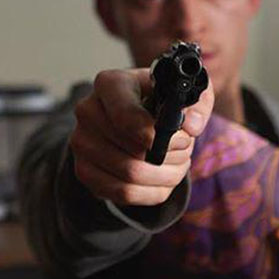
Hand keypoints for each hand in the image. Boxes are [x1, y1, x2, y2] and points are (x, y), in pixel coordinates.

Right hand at [69, 68, 214, 205]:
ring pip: (129, 177)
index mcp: (110, 84)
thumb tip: (192, 126)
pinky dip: (152, 192)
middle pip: (132, 152)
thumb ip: (196, 104)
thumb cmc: (160, 98)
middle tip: (186, 150)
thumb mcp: (184, 91)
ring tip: (179, 164)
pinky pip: (122, 194)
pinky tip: (164, 178)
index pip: (126, 115)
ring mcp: (81, 142)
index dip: (156, 136)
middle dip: (170, 157)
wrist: (136, 113)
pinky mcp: (84, 170)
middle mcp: (88, 111)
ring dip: (164, 176)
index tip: (181, 140)